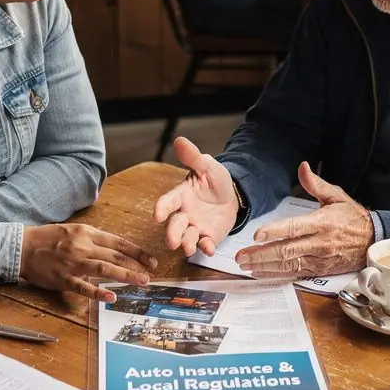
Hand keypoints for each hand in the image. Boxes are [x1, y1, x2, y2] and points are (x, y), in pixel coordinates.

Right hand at [20, 223, 156, 302]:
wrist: (22, 247)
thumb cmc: (48, 238)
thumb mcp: (73, 230)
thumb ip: (92, 239)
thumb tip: (114, 249)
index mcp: (86, 233)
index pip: (118, 243)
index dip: (136, 252)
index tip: (150, 260)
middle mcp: (83, 246)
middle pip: (115, 256)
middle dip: (136, 265)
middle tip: (151, 274)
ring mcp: (73, 263)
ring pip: (105, 269)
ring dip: (125, 276)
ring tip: (140, 282)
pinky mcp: (63, 278)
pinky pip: (83, 287)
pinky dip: (98, 292)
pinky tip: (112, 297)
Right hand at [153, 136, 237, 257]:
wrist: (232, 195)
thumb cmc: (214, 180)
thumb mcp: (207, 166)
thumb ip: (193, 157)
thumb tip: (179, 140)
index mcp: (181, 196)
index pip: (168, 202)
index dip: (161, 208)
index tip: (157, 215)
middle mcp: (184, 214)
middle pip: (175, 225)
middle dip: (172, 233)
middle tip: (172, 241)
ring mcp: (195, 227)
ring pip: (187, 238)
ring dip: (186, 244)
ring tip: (188, 248)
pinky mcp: (208, 237)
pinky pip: (205, 244)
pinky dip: (206, 248)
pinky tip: (209, 249)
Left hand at [235, 162, 373, 278]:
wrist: (374, 241)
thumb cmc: (353, 218)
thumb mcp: (337, 196)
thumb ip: (316, 184)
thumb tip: (302, 167)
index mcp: (322, 222)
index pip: (295, 228)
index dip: (275, 232)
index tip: (257, 235)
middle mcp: (319, 243)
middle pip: (287, 250)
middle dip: (262, 254)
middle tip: (241, 256)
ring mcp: (319, 259)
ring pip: (288, 265)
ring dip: (265, 266)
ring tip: (245, 266)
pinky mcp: (319, 270)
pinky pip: (295, 273)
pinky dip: (276, 274)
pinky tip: (261, 273)